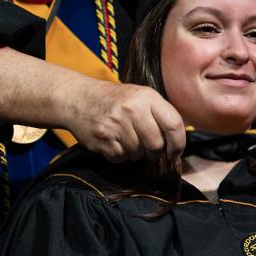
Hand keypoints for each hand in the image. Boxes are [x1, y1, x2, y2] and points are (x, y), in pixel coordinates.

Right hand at [69, 81, 185, 162]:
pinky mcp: (103, 139)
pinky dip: (119, 155)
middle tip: (149, 149)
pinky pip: (121, 158)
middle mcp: (133, 109)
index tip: (175, 153)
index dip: (178, 144)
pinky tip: (114, 142)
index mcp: (147, 97)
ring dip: (135, 153)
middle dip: (155, 153)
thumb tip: (178, 141)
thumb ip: (160, 114)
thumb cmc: (114, 100)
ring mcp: (116, 124)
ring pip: (138, 154)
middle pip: (157, 145)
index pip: (174, 125)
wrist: (78, 98)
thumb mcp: (140, 96)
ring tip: (126, 139)